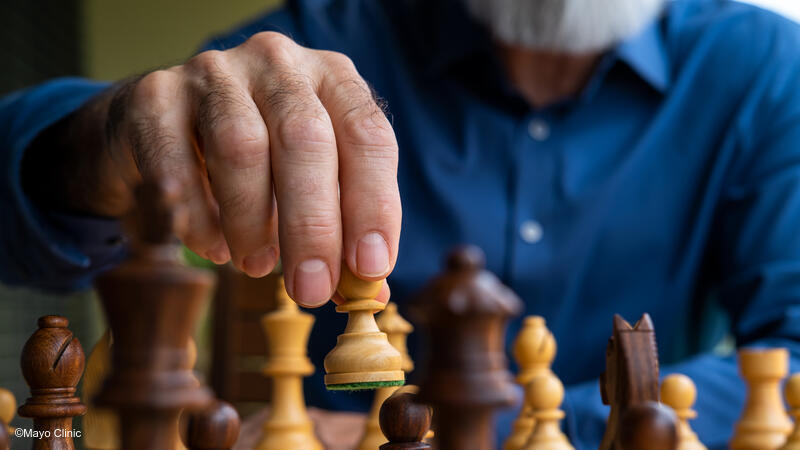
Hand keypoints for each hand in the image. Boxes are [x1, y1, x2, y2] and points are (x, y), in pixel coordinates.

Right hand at [94, 32, 398, 305]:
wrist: (163, 129)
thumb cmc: (257, 163)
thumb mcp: (309, 186)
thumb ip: (341, 232)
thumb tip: (370, 294)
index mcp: (332, 78)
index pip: (368, 135)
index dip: (374, 203)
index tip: (370, 267)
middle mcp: (278, 62)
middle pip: (305, 138)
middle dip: (313, 226)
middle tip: (311, 290)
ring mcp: (214, 71)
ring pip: (241, 145)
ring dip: (252, 220)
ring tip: (255, 265)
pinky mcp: (155, 95)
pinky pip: (176, 161)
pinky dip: (198, 217)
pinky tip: (211, 247)